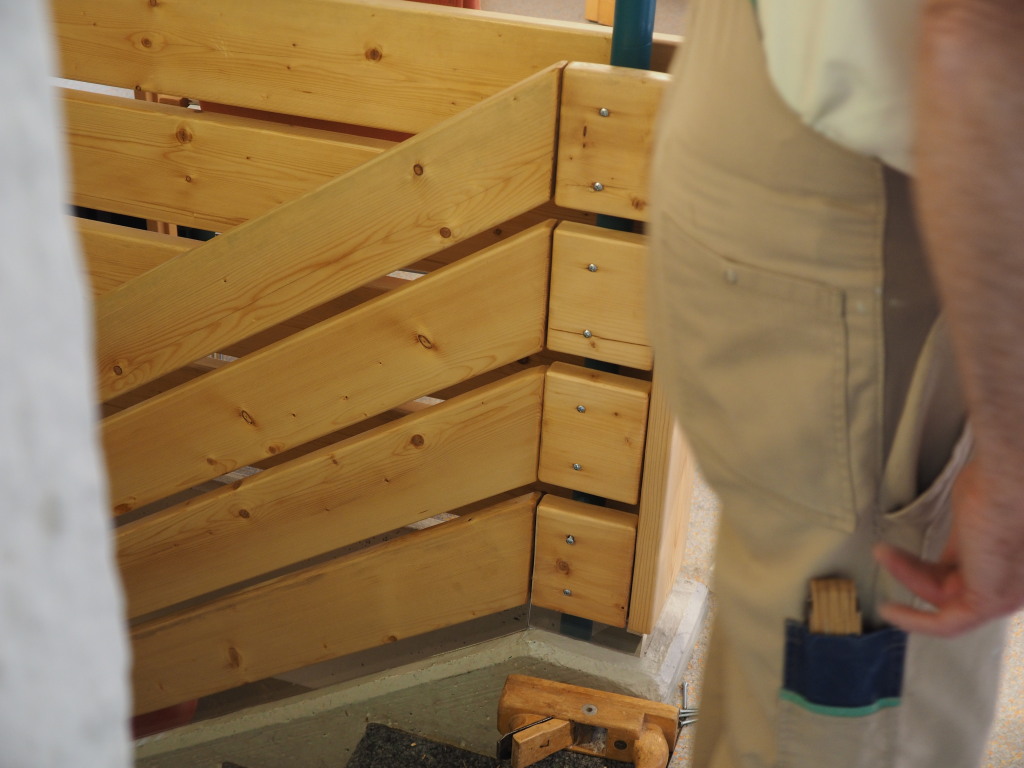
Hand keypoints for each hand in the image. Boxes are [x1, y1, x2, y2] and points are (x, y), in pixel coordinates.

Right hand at [875, 461, 1023, 636]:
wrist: (1006, 484)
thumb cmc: (999, 488)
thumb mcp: (971, 512)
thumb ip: (961, 535)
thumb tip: (946, 536)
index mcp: (1010, 561)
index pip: (966, 572)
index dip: (932, 567)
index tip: (906, 561)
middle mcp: (1011, 582)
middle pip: (950, 586)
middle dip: (913, 570)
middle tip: (889, 555)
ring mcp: (1001, 594)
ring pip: (942, 598)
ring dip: (906, 577)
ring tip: (883, 555)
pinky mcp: (987, 603)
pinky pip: (944, 622)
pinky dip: (912, 619)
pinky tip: (890, 610)